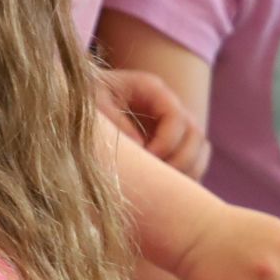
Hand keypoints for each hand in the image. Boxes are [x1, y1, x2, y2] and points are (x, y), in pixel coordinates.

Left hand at [95, 65, 209, 179]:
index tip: (147, 160)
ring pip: (200, 150)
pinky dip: (186, 178)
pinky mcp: (173, 144)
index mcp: (152, 89)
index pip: (177, 117)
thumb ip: (115, 121)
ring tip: (161, 188)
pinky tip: (164, 190)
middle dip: (180, 162)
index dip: (166, 143)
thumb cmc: (85, 96)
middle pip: (196, 135)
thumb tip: (140, 148)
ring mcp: (175, 125)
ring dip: (187, 172)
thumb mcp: (93, 103)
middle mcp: (170, 106)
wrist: (80, 97)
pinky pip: (194, 163)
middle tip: (156, 181)